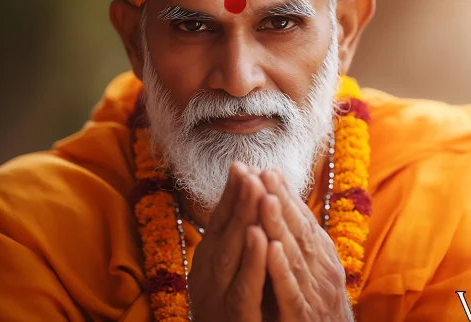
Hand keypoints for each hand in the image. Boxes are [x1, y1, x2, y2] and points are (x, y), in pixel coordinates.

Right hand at [187, 162, 269, 321]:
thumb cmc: (231, 315)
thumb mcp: (231, 278)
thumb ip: (233, 248)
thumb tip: (242, 211)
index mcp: (209, 270)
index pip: (219, 227)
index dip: (230, 196)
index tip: (242, 166)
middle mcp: (208, 283)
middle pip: (222, 235)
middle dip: (237, 201)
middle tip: (248, 169)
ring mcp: (221, 302)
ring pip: (230, 259)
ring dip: (243, 222)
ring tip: (256, 191)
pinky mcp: (239, 321)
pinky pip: (245, 291)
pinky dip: (253, 264)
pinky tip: (262, 239)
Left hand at [258, 169, 353, 321]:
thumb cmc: (317, 308)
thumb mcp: (313, 272)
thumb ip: (300, 241)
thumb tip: (285, 204)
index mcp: (323, 258)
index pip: (303, 221)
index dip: (286, 196)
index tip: (268, 169)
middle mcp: (323, 272)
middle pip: (300, 232)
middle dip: (282, 202)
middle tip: (264, 174)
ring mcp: (315, 295)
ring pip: (296, 256)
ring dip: (280, 227)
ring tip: (265, 200)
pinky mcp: (303, 318)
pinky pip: (291, 291)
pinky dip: (282, 269)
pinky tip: (270, 249)